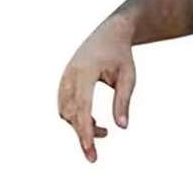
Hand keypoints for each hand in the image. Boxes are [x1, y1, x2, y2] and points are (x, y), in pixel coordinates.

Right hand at [58, 17, 135, 161]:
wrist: (109, 34)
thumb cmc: (121, 56)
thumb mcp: (128, 78)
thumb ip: (123, 102)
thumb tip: (122, 127)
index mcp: (85, 72)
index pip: (82, 108)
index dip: (85, 132)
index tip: (91, 152)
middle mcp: (70, 75)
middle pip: (70, 113)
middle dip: (81, 137)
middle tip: (93, 159)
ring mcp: (64, 77)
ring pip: (65, 111)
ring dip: (81, 126)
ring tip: (104, 130)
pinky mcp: (65, 81)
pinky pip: (65, 105)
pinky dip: (76, 118)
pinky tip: (94, 123)